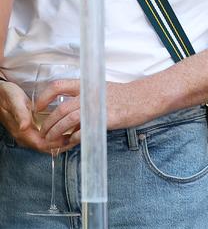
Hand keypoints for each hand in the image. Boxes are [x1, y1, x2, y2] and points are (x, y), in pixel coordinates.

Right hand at [0, 79, 70, 152]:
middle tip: (78, 138)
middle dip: (61, 145)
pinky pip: (43, 139)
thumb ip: (20, 113)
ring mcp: (25, 134)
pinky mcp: (28, 130)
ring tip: (75, 137)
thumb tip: (24, 127)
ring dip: (59, 143)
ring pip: (44, 145)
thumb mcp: (14, 100)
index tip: (72, 139)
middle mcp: (23, 135)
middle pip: (44, 148)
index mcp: (21, 130)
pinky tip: (65, 133)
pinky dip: (55, 138)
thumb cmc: (7, 95)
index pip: (41, 144)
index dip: (57, 144)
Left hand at [34, 79, 158, 148]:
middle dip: (48, 123)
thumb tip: (68, 114)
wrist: (147, 97)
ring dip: (56, 133)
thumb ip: (85, 99)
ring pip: (67, 121)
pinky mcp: (104, 120)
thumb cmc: (126, 95)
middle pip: (60, 109)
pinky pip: (82, 132)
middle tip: (43, 133)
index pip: (58, 86)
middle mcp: (89, 94)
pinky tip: (70, 143)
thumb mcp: (102, 91)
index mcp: (87, 85)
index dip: (44, 97)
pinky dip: (73, 140)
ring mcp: (96, 107)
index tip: (38, 108)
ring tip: (51, 141)